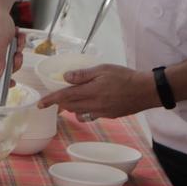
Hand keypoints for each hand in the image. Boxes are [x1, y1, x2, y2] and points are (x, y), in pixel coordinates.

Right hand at [0, 6, 20, 84]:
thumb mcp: (0, 41)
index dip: (0, 83)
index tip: (12, 83)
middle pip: (1, 68)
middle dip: (13, 61)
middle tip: (18, 53)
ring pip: (6, 58)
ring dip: (15, 50)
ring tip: (17, 38)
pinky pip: (6, 49)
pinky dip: (13, 43)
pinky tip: (15, 35)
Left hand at [37, 63, 157, 119]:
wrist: (146, 91)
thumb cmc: (125, 76)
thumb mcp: (103, 69)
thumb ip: (83, 75)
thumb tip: (65, 77)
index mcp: (91, 92)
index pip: (65, 97)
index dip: (51, 100)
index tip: (40, 104)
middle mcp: (94, 105)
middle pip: (70, 106)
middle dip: (60, 103)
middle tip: (55, 98)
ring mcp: (102, 113)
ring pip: (79, 113)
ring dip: (72, 107)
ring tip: (72, 99)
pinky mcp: (109, 116)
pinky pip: (91, 116)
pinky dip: (85, 111)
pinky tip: (88, 103)